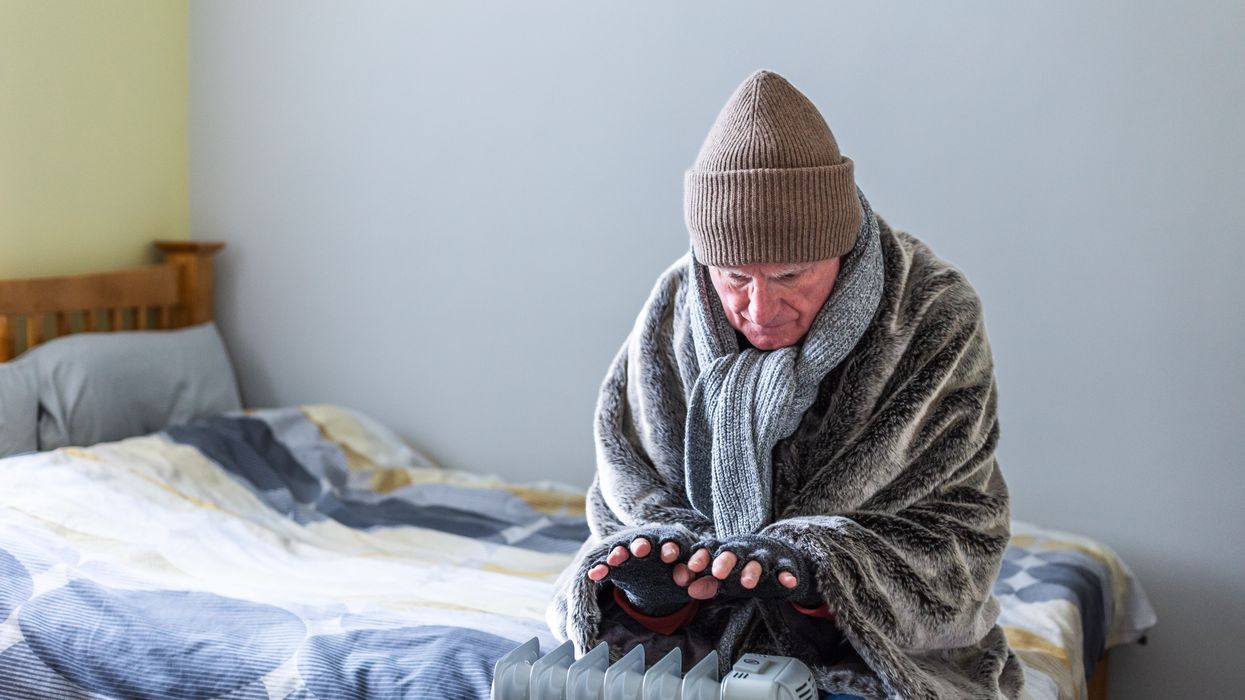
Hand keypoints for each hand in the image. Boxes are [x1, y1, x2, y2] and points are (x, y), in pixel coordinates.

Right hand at [585, 525, 698, 616]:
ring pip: (625, 549)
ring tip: (615, 558)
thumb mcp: (693, 583)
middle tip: (641, 550)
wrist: (663, 582)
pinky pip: (607, 564)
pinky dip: (601, 569)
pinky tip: (595, 574)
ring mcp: (631, 554)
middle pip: (646, 541)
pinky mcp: (618, 564)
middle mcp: (651, 546)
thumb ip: (701, 583)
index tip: (669, 557)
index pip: (672, 543)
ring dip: (620, 551)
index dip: (670, 549)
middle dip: (642, 544)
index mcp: (672, 547)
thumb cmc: (681, 579)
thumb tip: (701, 585)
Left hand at [682, 534, 817, 604]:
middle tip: (718, 573)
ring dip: (753, 571)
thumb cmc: (742, 566)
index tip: (693, 567)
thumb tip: (691, 590)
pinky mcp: (783, 563)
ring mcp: (763, 556)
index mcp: (724, 550)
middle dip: (725, 561)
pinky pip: (785, 568)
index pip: (710, 549)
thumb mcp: (724, 576)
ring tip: (748, 583)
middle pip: (733, 552)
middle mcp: (743, 550)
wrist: (775, 553)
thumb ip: (708, 583)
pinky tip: (789, 582)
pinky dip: (787, 574)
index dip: (701, 557)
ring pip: (758, 561)